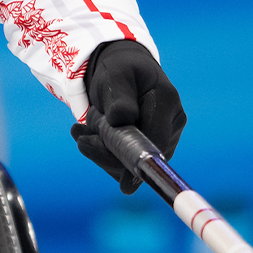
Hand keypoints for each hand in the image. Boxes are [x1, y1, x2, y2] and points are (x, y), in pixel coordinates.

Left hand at [70, 40, 185, 193]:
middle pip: (143, 156)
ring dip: (102, 152)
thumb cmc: (119, 69)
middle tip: (80, 138)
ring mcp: (162, 137)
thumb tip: (121, 121)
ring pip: (131, 162)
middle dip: (108, 153)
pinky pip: (124, 161)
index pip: (156, 142)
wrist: (121, 69)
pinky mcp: (147, 147)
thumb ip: (119, 98)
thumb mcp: (115, 75)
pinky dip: (103, 152)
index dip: (137, 161)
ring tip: (81, 130)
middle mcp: (171, 124)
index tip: (123, 183)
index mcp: (167, 103)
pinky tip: (86, 135)